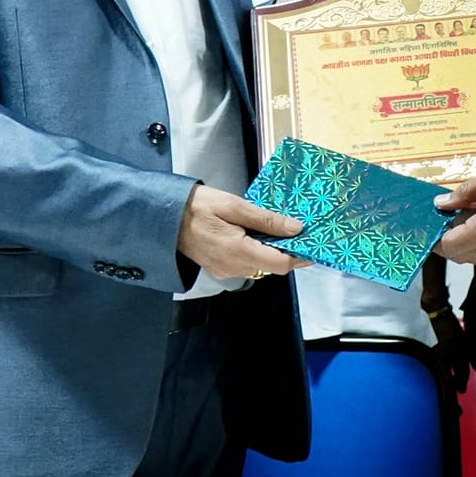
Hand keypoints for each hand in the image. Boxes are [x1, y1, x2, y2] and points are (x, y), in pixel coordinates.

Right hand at [176, 183, 307, 280]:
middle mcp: (234, 267)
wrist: (164, 217)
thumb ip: (266, 219)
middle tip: (294, 229)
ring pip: (259, 265)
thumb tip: (295, 228)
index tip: (311, 243)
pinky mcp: (219, 268)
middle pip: (271, 266)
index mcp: (238, 252)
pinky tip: (253, 234)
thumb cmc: (197, 206)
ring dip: (269, 249)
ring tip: (272, 228)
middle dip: (285, 250)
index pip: (280, 264)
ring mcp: (225, 271)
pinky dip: (254, 251)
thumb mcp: (234, 205)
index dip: (299, 256)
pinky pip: (245, 263)